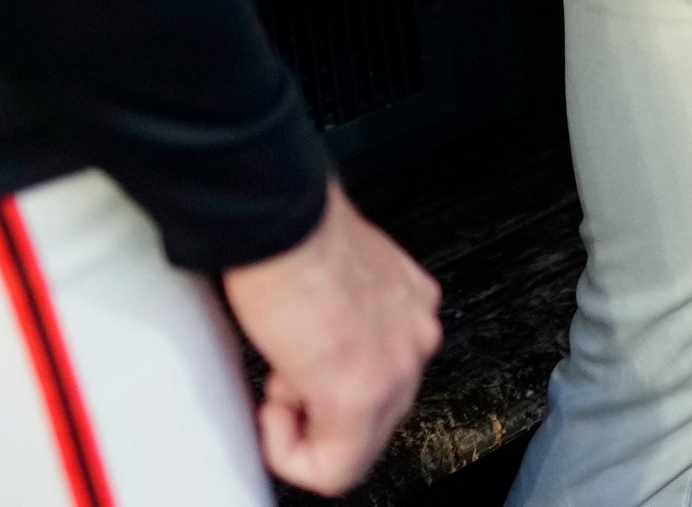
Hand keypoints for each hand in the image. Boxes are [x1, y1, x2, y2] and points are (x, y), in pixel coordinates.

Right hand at [223, 183, 440, 494]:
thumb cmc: (296, 238)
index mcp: (414, 306)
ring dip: (304, 422)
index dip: (326, 386)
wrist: (281, 220)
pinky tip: (275, 408)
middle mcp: (416, 337)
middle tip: (287, 373)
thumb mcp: (340, 284)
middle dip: (317, 408)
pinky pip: (335, 471)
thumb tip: (320, 350)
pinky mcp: (362, 394)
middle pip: (372, 419)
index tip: (298, 370)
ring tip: (283, 372)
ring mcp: (397, 367)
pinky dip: (291, 452)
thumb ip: (351, 319)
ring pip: (354, 448)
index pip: (383, 381)